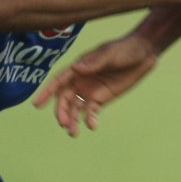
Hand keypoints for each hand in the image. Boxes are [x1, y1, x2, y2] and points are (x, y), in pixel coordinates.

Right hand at [33, 35, 157, 136]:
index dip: (46, 92)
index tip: (36, 104)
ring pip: (76, 108)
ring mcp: (90, 90)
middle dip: (61, 111)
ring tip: (73, 133)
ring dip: (72, 120)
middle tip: (63, 123)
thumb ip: (94, 63)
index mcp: (79, 67)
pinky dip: (89, 119)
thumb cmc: (124, 48)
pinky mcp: (102, 99)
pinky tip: (92, 126)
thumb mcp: (110, 54)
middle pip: (64, 99)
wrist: (144, 53)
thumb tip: (75, 68)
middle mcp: (81, 80)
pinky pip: (91, 111)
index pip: (58, 81)